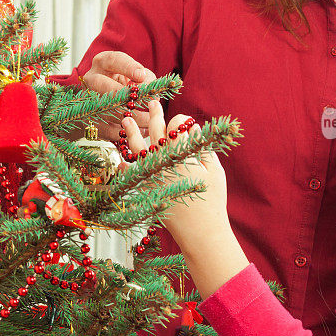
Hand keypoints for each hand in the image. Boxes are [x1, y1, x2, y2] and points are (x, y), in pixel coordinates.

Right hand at [81, 51, 156, 140]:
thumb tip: (151, 93)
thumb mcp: (136, 75)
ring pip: (107, 111)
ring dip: (131, 118)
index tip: (141, 76)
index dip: (128, 67)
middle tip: (148, 105)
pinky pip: (107, 129)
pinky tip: (140, 131)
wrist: (103, 102)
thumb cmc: (124, 84)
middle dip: (128, 97)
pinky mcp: (88, 121)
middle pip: (105, 86)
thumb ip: (147, 79)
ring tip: (149, 121)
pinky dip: (125, 132)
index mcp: (103, 62)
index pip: (114, 60)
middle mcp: (91, 79)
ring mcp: (87, 100)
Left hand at [122, 99, 230, 252]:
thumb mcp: (215, 170)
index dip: (180, 121)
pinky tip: (120, 158)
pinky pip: (130, 174)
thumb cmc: (212, 200)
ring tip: (126, 120)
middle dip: (154, 115)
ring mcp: (153, 177)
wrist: (202, 232)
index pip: (177, 129)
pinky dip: (125, 166)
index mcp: (183, 157)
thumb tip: (193, 127)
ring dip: (132, 134)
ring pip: (139, 150)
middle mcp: (165, 164)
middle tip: (151, 103)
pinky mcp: (146, 191)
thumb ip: (203, 146)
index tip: (182, 121)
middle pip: (157, 134)